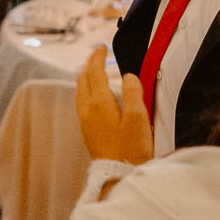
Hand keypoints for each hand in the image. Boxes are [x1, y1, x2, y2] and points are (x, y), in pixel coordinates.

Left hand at [74, 45, 152, 163]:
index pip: (95, 72)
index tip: (101, 46)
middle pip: (83, 79)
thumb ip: (133, 92)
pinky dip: (85, 89)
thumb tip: (127, 75)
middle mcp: (88, 109)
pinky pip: (81, 101)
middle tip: (96, 53)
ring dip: (85, 76)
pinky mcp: (87, 129)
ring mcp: (85, 120)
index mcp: (100, 102)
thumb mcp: (139, 118)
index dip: (97, 57)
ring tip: (92, 69)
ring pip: (80, 90)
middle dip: (89, 63)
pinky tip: (92, 93)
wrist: (117, 173)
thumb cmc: (131, 148)